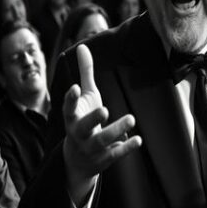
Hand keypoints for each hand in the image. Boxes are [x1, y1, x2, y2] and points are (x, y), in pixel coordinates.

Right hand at [62, 44, 141, 203]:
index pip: (68, 108)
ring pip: (101, 141)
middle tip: (105, 109)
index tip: (74, 87)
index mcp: (72, 117)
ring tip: (131, 118)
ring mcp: (90, 148)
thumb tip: (82, 46)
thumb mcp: (85, 96)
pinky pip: (114, 154)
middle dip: (93, 119)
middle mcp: (78, 134)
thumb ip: (85, 73)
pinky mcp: (103, 159)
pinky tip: (138, 140)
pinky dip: (126, 148)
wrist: (77, 160)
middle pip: (84, 127)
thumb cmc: (83, 119)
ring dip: (116, 130)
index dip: (70, 99)